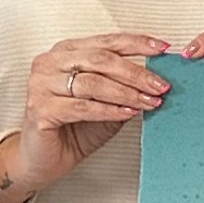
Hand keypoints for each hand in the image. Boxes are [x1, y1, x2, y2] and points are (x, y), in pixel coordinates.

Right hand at [0, 30, 171, 202]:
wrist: (43, 160)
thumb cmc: (72, 129)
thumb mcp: (105, 103)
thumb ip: (123, 87)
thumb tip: (156, 79)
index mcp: (65, 52)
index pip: (106, 41)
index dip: (137, 43)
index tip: (163, 49)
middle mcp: (49, 63)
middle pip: (101, 60)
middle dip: (136, 73)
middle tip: (160, 85)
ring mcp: (41, 85)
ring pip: (93, 82)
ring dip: (127, 93)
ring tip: (149, 102)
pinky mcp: (40, 109)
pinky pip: (83, 107)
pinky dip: (110, 110)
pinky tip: (128, 113)